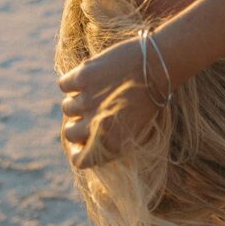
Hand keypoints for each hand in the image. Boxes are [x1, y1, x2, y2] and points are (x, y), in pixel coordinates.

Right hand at [58, 37, 156, 168]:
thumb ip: (110, 136)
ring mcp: (88, 102)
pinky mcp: (82, 78)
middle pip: (69, 134)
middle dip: (76, 123)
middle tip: (87, 110)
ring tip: (97, 88)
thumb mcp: (136, 127)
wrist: (160, 65)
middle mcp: (96, 127)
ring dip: (77, 99)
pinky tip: (89, 75)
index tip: (80, 141)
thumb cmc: (151, 96)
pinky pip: (64, 85)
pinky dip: (73, 80)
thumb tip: (83, 137)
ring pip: (67, 107)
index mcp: (113, 145)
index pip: (79, 160)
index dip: (78, 150)